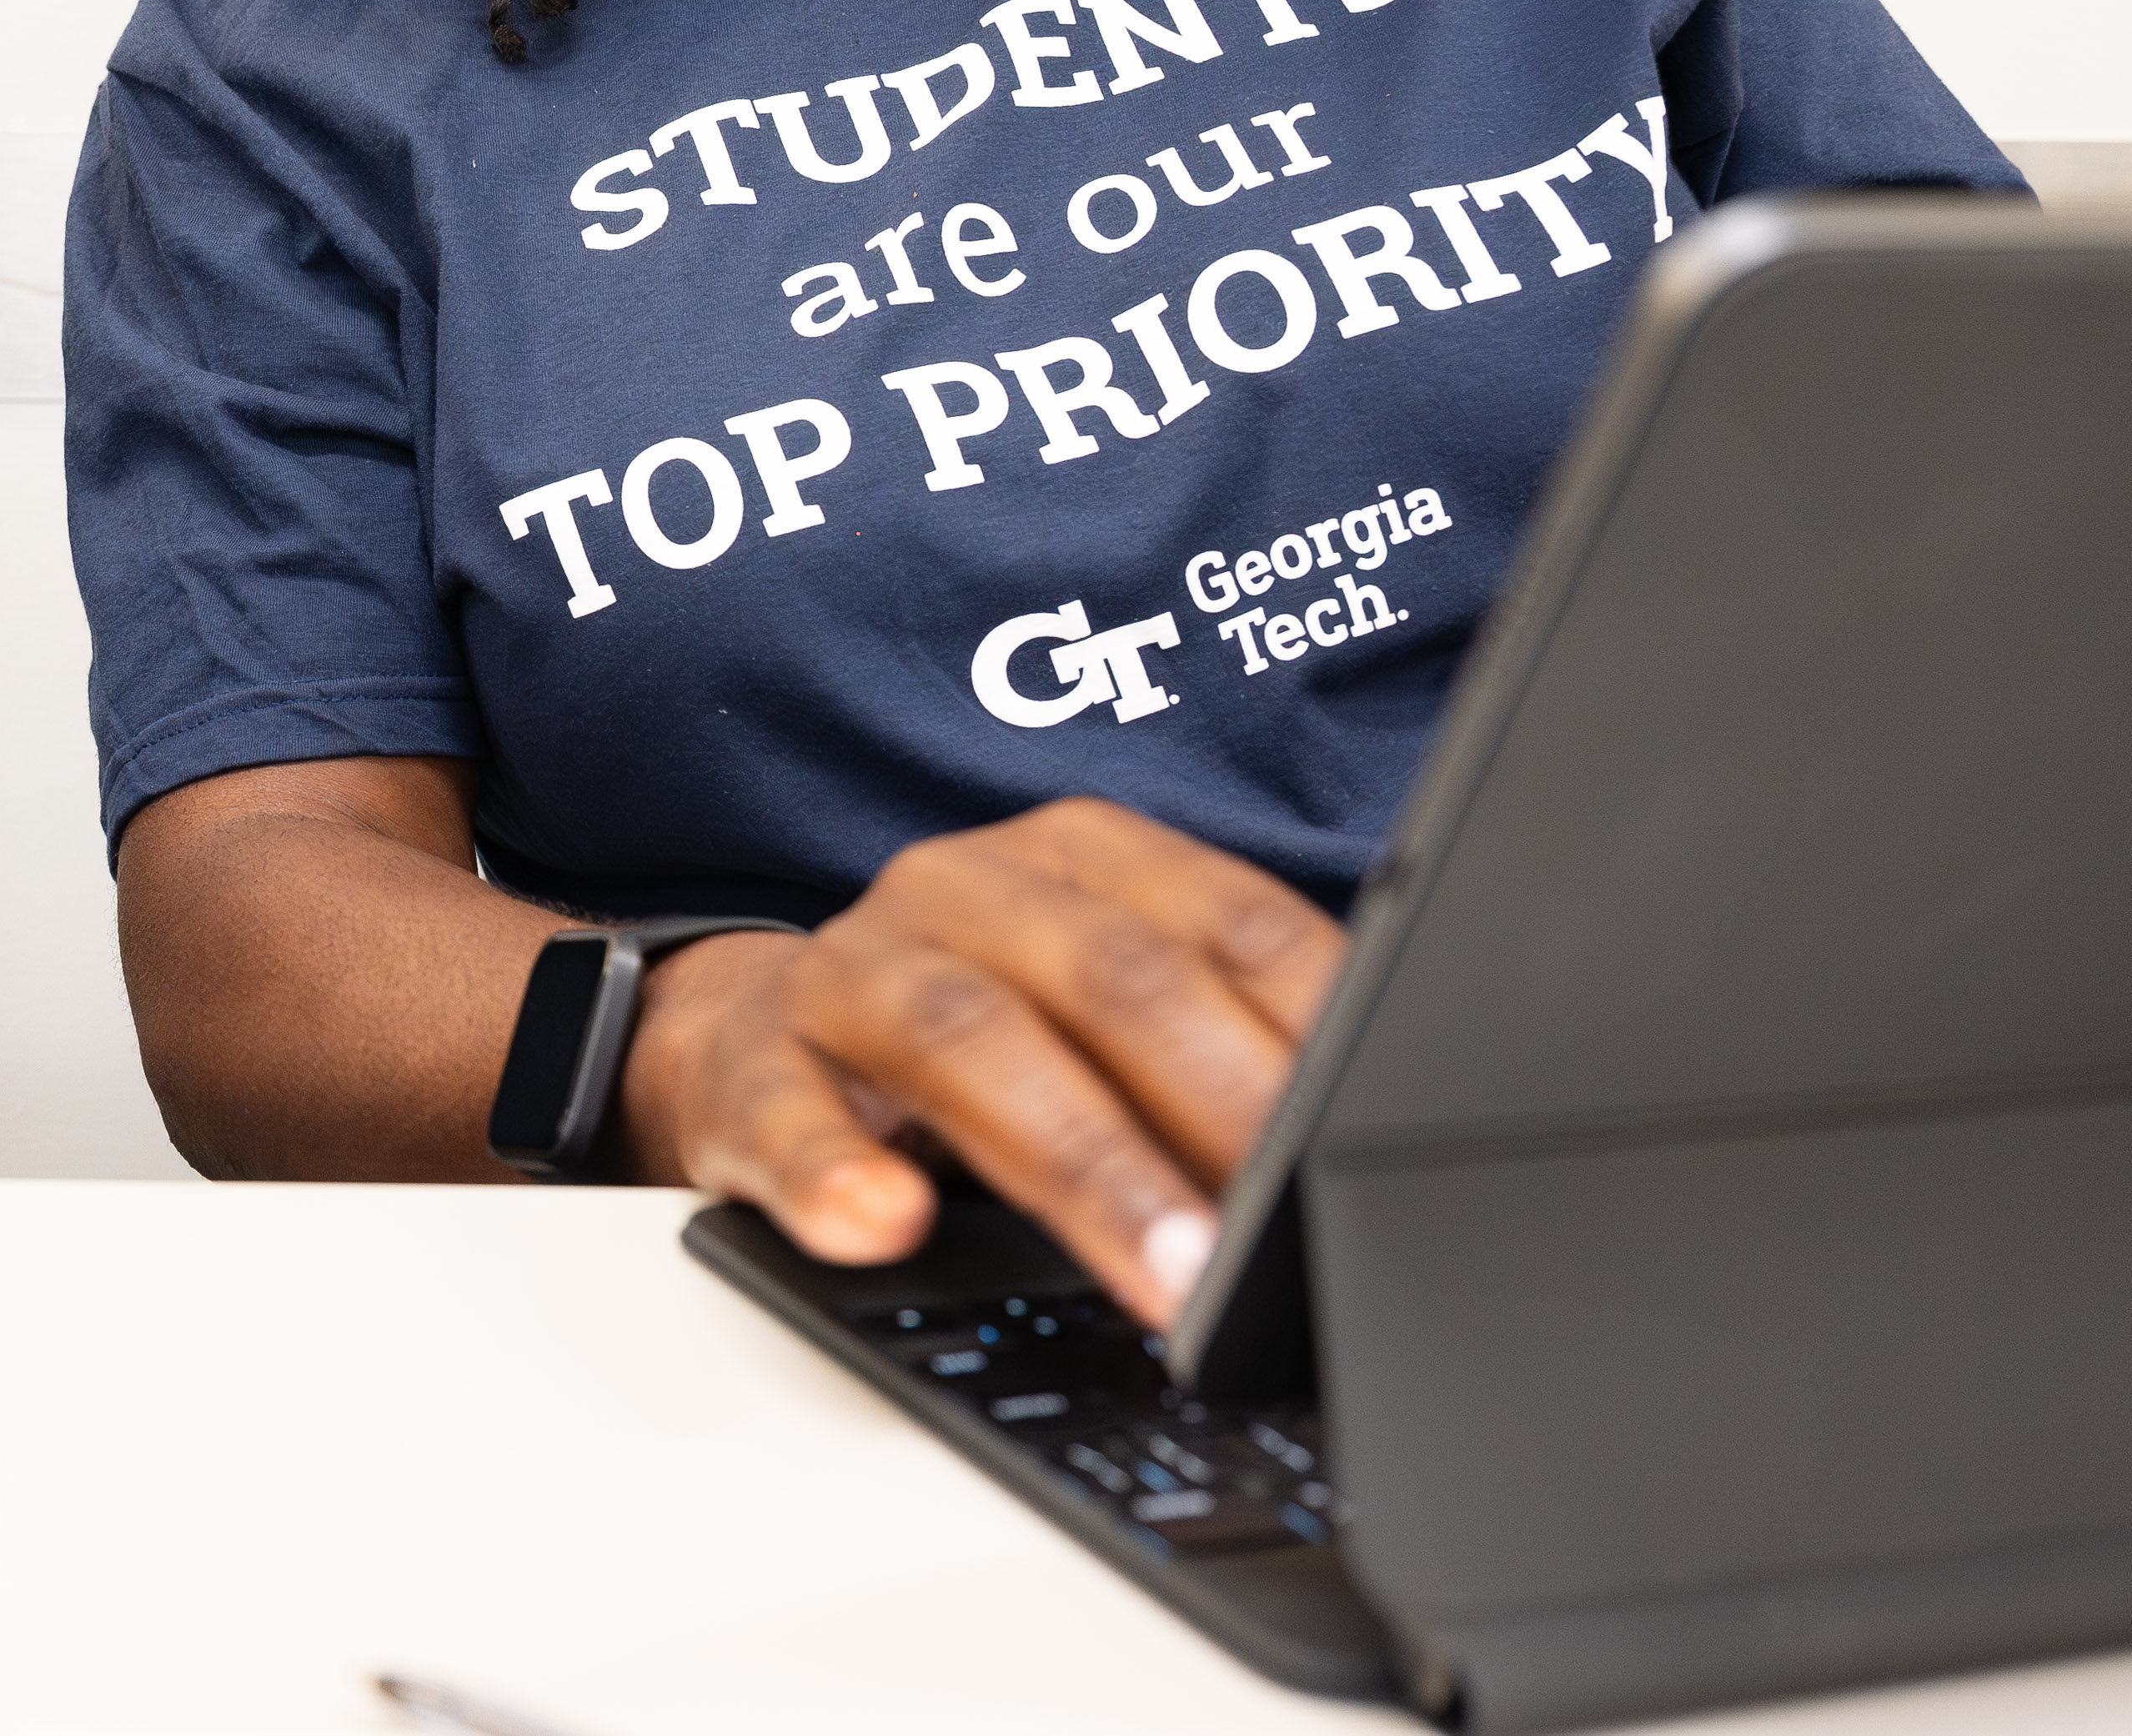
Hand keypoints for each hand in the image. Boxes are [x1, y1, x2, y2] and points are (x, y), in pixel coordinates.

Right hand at [619, 798, 1341, 1325]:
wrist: (761, 1035)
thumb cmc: (987, 1034)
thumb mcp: (1109, 1017)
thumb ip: (1224, 1050)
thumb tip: (1374, 1146)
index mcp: (1084, 857)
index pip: (1231, 924)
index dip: (1315, 1031)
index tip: (1379, 1136)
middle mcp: (966, 886)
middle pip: (1112, 980)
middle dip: (1215, 1110)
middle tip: (1285, 1233)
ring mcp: (852, 965)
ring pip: (968, 1039)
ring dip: (1081, 1164)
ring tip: (1163, 1275)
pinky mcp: (751, 1062)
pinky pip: (786, 1110)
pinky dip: (833, 1170)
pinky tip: (881, 1222)